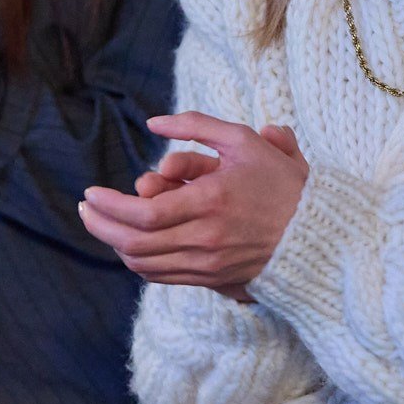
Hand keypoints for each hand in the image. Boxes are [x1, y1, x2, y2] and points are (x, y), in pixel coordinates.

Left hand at [79, 113, 308, 297]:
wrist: (318, 235)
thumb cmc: (280, 183)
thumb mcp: (242, 141)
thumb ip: (196, 126)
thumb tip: (154, 122)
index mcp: (212, 201)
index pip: (144, 214)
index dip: (110, 207)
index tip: (91, 193)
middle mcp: (207, 239)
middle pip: (135, 243)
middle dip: (101, 226)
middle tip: (85, 209)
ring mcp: (209, 264)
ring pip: (144, 263)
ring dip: (116, 244)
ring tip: (103, 223)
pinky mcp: (213, 280)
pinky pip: (162, 276)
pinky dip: (138, 259)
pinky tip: (131, 241)